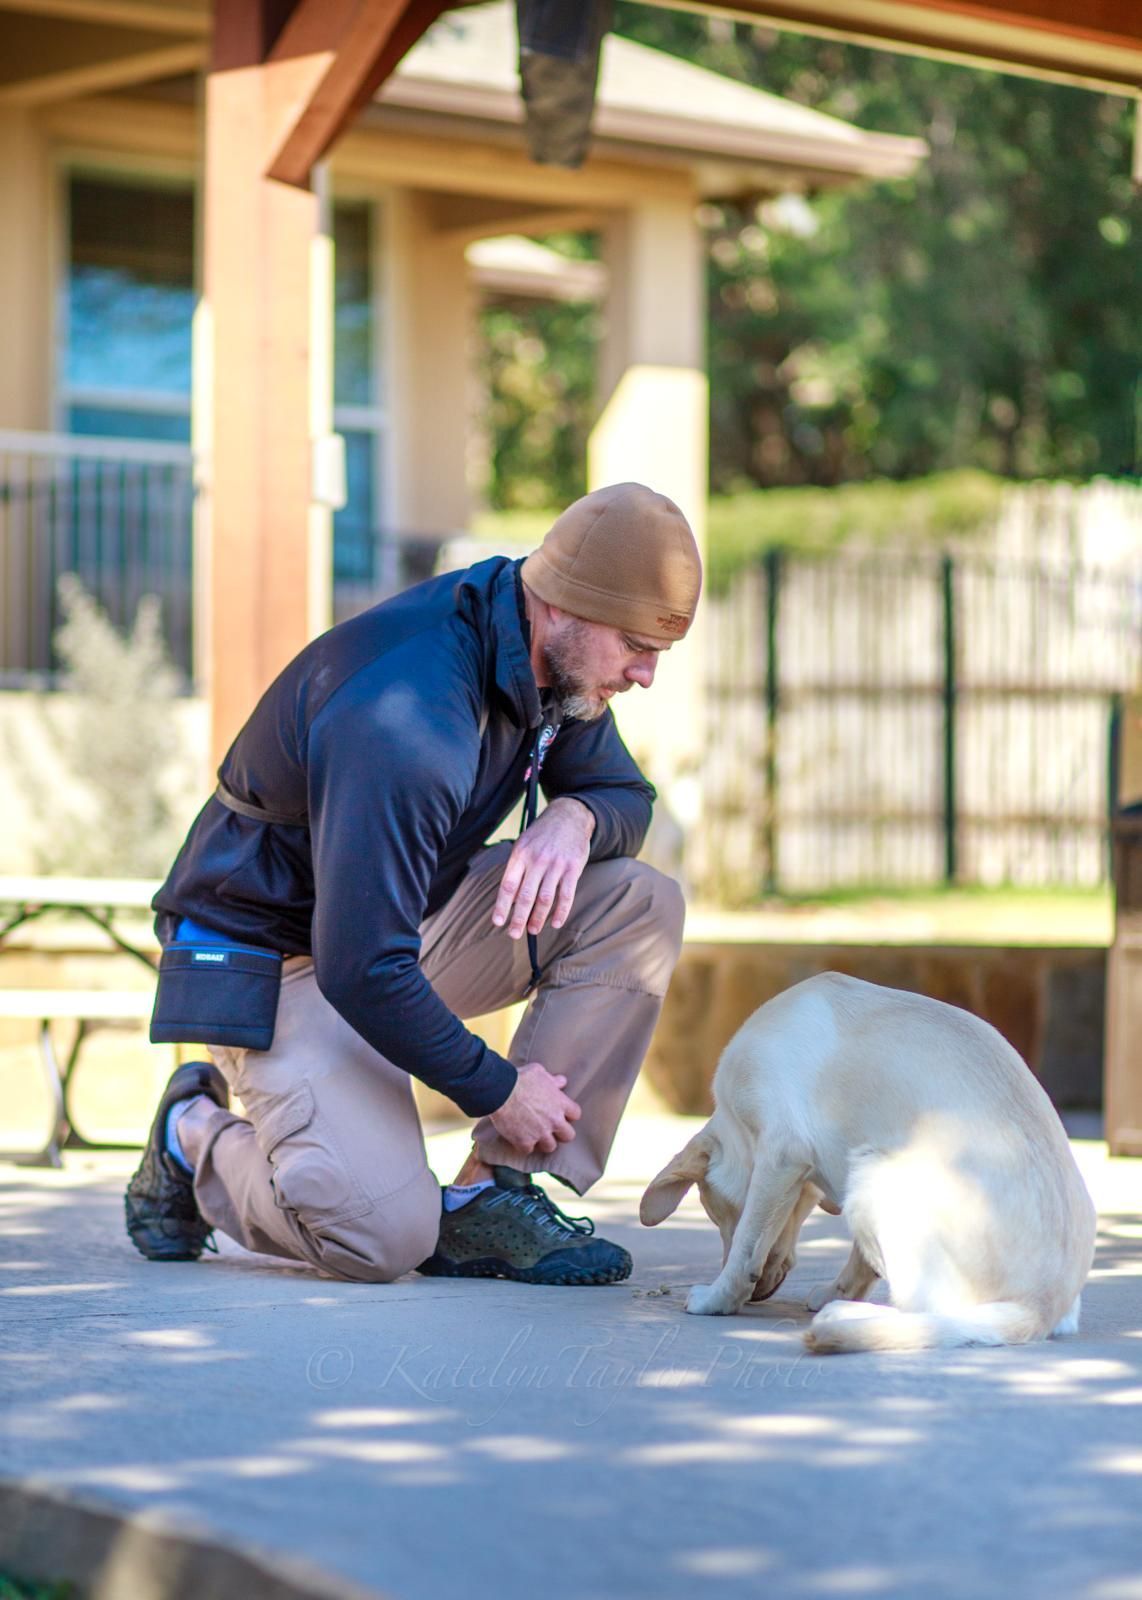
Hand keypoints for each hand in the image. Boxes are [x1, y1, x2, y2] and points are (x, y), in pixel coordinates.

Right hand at [490, 1061, 580, 1155]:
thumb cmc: (519, 1078)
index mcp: (560, 1103)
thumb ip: (552, 1080)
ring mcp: (540, 1133)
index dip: (568, 1115)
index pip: (576, 1114)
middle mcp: (554, 1121)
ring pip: (550, 1147)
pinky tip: (520, 1138)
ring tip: (536, 1135)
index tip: (561, 1114)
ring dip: (543, 1142)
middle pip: (568, 1136)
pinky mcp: (524, 1142)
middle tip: (551, 1128)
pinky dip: (524, 1145)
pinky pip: (529, 1150)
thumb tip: (561, 1082)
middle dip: (561, 1133)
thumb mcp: (539, 1072)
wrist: (500, 1091)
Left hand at [492, 797, 593, 940]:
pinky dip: (561, 912)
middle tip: (514, 934)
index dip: (502, 906)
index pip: (508, 885)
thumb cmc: (542, 835)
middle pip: (526, 896)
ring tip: (533, 930)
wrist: (569, 816)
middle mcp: (537, 860)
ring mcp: (556, 864)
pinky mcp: (573, 868)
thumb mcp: (524, 844)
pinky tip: (556, 922)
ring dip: (538, 918)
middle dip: (519, 918)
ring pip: (545, 898)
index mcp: (520, 854)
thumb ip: (517, 869)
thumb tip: (510, 899)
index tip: (498, 922)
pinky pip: (567, 895)